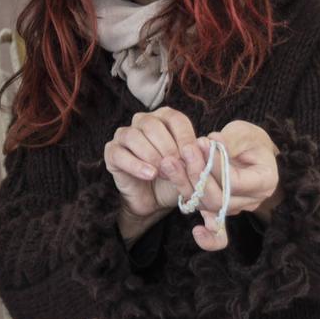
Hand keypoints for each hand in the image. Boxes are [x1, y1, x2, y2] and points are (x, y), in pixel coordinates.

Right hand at [104, 108, 201, 235]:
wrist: (155, 200)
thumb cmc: (175, 178)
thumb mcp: (191, 166)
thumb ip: (197, 154)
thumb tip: (207, 143)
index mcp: (164, 118)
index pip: (174, 118)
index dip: (184, 137)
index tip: (192, 156)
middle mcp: (142, 121)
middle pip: (152, 125)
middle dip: (168, 148)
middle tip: (177, 168)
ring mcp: (124, 135)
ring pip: (134, 136)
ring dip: (152, 156)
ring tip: (163, 173)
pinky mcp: (112, 152)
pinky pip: (120, 154)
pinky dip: (136, 165)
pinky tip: (149, 175)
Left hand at [180, 119, 279, 252]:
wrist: (251, 153)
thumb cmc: (249, 140)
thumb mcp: (243, 133)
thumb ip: (228, 140)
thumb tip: (211, 143)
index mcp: (265, 180)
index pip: (235, 181)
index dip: (215, 165)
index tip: (202, 142)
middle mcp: (253, 200)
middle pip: (220, 199)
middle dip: (197, 175)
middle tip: (184, 151)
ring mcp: (236, 208)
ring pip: (208, 207)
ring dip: (186, 185)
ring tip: (170, 162)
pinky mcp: (221, 211)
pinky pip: (214, 229)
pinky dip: (206, 235)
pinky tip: (196, 232)